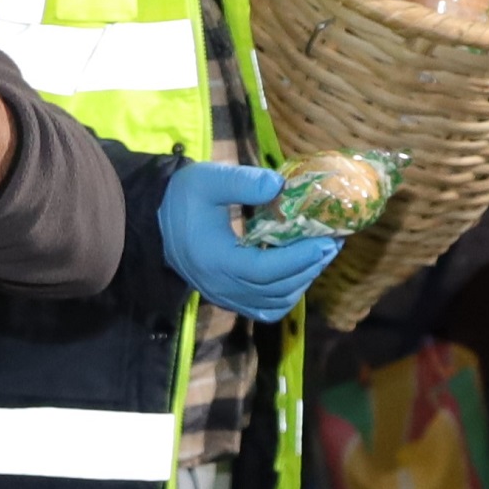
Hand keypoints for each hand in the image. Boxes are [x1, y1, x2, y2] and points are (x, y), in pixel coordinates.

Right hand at [158, 162, 339, 322]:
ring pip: (274, 303)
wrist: (155, 221)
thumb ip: (242, 181)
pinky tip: (299, 273)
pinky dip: (287, 296)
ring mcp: (224, 296)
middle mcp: (220, 286)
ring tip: (321, 254)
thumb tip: (280, 185)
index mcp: (215, 259)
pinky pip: (264, 309)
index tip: (324, 241)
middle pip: (275, 290)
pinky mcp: (228, 298)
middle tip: (332, 242)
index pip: (264, 270)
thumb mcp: (208, 179)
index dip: (298, 259)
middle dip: (309, 267)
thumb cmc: (183, 197)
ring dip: (302, 281)